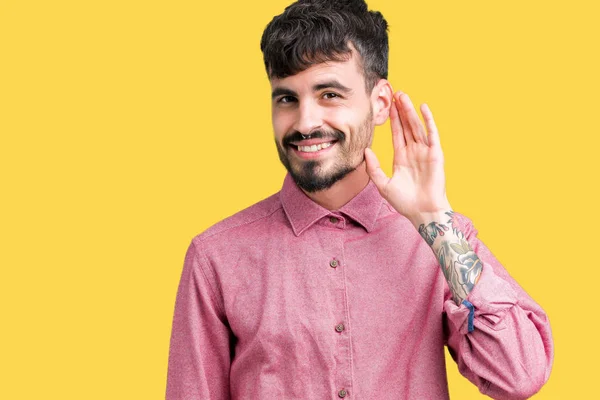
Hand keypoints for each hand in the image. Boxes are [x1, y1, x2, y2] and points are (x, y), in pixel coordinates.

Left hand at [364, 91, 451, 223]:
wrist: (422, 212)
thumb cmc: (404, 202)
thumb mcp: (383, 185)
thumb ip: (373, 168)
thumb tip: (366, 151)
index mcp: (402, 158)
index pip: (397, 133)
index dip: (393, 119)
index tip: (389, 106)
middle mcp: (414, 152)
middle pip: (407, 126)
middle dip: (402, 110)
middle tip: (396, 93)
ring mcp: (425, 152)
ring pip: (417, 127)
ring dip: (411, 111)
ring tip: (405, 96)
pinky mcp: (435, 154)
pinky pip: (432, 134)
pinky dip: (429, 121)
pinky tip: (423, 108)